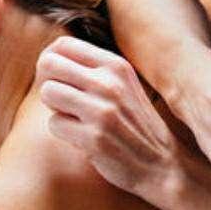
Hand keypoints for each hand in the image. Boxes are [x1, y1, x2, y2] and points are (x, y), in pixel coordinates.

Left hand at [36, 36, 202, 206]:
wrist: (162, 164)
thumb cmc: (134, 124)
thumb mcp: (123, 86)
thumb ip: (93, 70)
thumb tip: (48, 57)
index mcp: (116, 66)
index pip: (64, 45)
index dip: (51, 60)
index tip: (57, 78)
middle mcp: (109, 84)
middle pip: (49, 65)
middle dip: (48, 82)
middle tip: (61, 100)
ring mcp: (101, 111)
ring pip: (48, 93)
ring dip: (55, 108)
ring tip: (75, 118)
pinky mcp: (94, 138)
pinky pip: (54, 124)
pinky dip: (63, 132)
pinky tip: (83, 137)